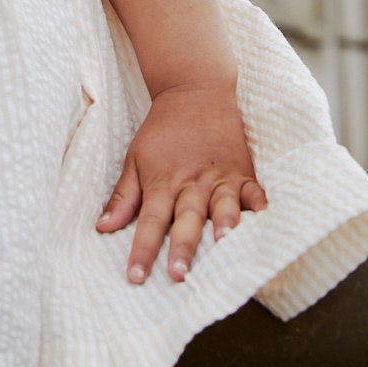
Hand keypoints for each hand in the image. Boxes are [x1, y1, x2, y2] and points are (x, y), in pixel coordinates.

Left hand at [95, 80, 266, 282]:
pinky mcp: (242, 171)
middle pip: (186, 219)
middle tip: (179, 274)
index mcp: (163, 181)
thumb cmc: (162, 129)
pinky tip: (265, 219)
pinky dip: (259, 205)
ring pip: (223, 205)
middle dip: (183, 247)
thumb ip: (124, 196)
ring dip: (223, 225)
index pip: (150, 221)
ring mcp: (220, 177)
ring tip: (224, 244)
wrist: (195, 90)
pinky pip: (254, 191)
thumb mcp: (135, 157)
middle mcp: (192, 183)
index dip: (142, 249)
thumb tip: (102, 228)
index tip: (135, 276)